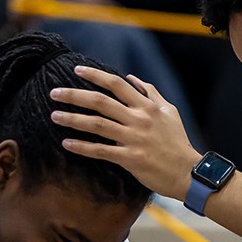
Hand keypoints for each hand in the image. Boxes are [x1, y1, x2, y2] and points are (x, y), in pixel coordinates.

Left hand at [50, 65, 200, 198]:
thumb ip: (151, 93)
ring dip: (73, 119)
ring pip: (97, 125)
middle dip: (75, 95)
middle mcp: (138, 119)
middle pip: (101, 101)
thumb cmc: (177, 142)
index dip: (95, 75)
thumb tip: (132, 78)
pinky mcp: (130, 159)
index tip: (76, 70)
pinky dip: (82, 147)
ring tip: (54, 116)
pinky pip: (101, 151)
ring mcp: (133, 139)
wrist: (187, 172)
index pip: (116, 84)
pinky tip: (66, 143)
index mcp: (146, 106)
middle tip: (54, 92)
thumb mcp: (169, 111)